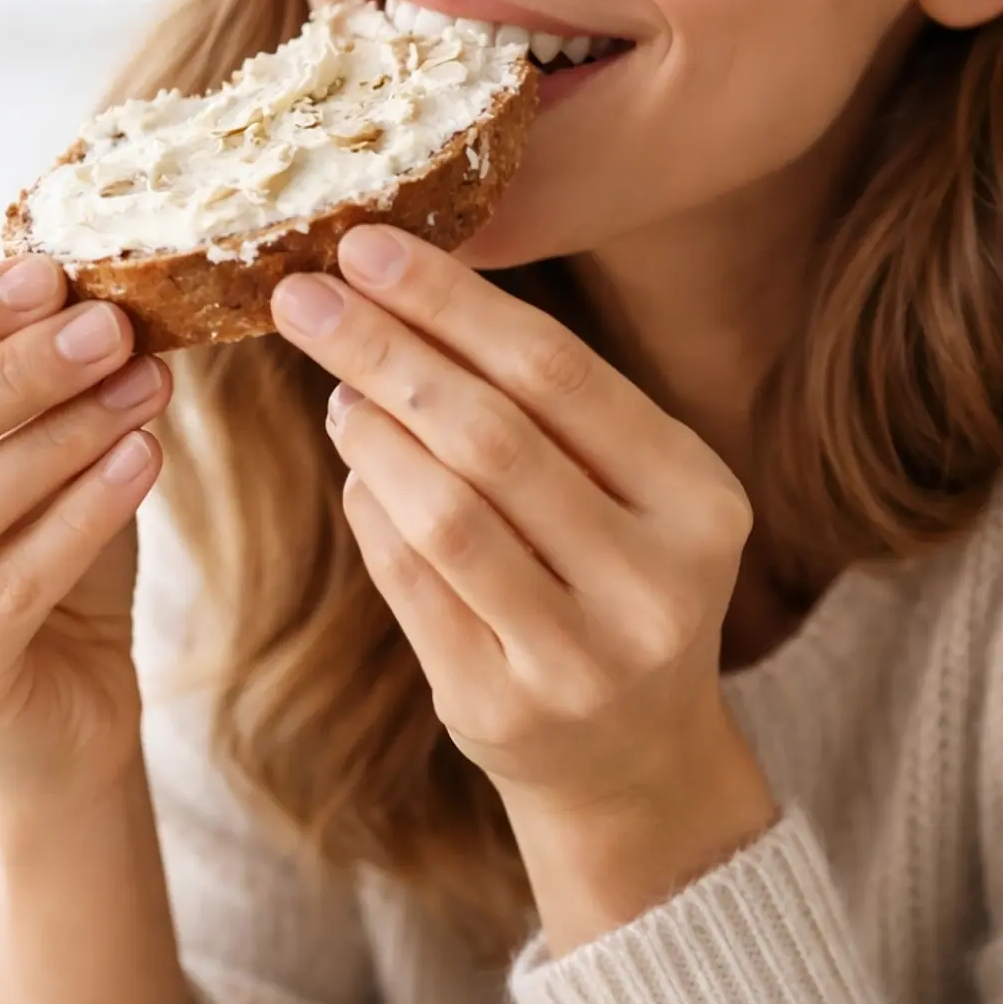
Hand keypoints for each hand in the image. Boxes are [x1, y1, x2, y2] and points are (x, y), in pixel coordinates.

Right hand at [0, 258, 171, 807]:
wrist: (77, 697)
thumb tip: (89, 283)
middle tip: (109, 326)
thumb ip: (34, 381)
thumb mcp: (35, 450)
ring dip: (60, 436)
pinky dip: (84, 513)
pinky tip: (145, 458)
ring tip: (145, 384)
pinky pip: (15, 585)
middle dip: (12, 371)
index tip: (48, 276)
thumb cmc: (46, 552)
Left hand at [270, 225, 759, 827]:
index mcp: (699, 500)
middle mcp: (655, 581)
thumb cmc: (615, 581)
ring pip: (444, 512)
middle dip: (386, 351)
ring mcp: (582, 657)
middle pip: (492, 435)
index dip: (452, 302)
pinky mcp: (505, 709)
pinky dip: (371, 513)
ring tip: (336, 386)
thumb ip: (548, 408)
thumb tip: (398, 296)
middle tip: (303, 295)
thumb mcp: (630, 491)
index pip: (558, 373)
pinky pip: (412, 586)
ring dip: (371, 433)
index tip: (366, 246)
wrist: (633, 757)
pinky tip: (356, 469)